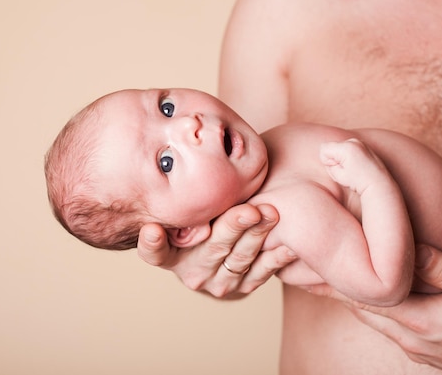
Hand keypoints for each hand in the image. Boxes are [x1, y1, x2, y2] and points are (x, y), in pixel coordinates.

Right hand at [137, 203, 295, 297]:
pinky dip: (276, 257)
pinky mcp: (243, 287)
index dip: (153, 243)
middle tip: (249, 210)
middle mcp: (190, 270)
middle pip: (211, 248)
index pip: (154, 252)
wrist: (222, 254)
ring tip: (271, 214)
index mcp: (170, 253)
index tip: (153, 230)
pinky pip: (262, 272)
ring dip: (258, 235)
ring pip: (240, 259)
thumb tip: (193, 153)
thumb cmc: (202, 217)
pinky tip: (288, 244)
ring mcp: (218, 282)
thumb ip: (189, 198)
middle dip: (232, 227)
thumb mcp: (189, 211)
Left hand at [309, 245, 441, 374]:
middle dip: (335, 290)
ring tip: (331, 280)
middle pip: (361, 311)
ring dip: (353, 300)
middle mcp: (409, 339)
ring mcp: (416, 350)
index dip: (334, 283)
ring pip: (374, 320)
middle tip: (309, 269)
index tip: (308, 267)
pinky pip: (389, 329)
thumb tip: (412, 247)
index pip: (363, 299)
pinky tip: (372, 299)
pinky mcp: (425, 354)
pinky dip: (373, 312)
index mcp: (418, 322)